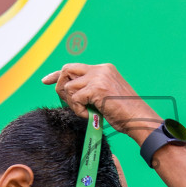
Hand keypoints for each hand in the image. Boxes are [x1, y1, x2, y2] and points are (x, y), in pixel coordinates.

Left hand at [42, 62, 157, 138]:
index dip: (57, 74)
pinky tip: (89, 115)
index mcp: (104, 69)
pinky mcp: (97, 88)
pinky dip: (79, 110)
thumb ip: (90, 89)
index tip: (46, 80)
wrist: (139, 119)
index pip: (74, 67)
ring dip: (72, 104)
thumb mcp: (105, 96)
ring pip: (68, 87)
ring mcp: (99, 77)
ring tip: (85, 112)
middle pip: (66, 70)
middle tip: (67, 103)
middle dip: (60, 87)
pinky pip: (75, 99)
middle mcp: (101, 69)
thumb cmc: (125, 113)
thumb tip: (69, 92)